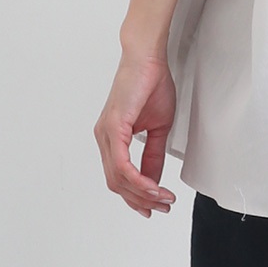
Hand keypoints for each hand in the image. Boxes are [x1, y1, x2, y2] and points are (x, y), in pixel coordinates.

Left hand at [93, 52, 177, 218]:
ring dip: (143, 194)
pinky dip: (139, 180)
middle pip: (117, 184)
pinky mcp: (113, 128)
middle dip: (142, 200)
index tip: (157, 205)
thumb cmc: (151, 85)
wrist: (148, 60)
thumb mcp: (157, 129)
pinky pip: (122, 165)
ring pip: (119, 179)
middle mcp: (104, 138)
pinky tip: (153, 187)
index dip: (137, 196)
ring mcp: (106, 133)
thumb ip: (153, 156)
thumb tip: (154, 180)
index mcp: (112, 138)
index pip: (119, 178)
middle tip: (163, 206)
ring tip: (163, 198)